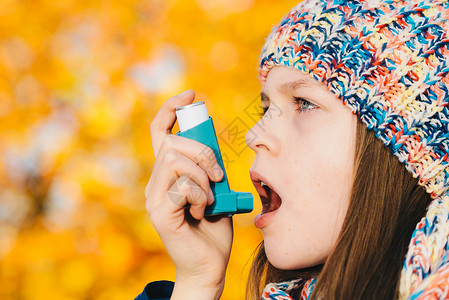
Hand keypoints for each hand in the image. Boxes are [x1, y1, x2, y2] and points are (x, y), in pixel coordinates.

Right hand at [145, 90, 232, 299]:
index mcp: (168, 173)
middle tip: (219, 174)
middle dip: (202, 152)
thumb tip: (211, 144)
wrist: (209, 265)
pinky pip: (181, 186)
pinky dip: (200, 194)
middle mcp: (155, 182)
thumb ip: (208, 167)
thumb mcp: (215, 188)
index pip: (160, 132)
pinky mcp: (160, 213)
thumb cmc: (214, 226)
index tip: (190, 94)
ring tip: (211, 196)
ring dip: (202, 174)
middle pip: (171, 143)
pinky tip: (203, 210)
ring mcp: (154, 198)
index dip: (171, 108)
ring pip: (174, 160)